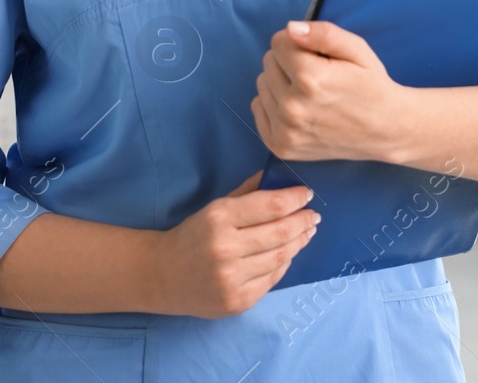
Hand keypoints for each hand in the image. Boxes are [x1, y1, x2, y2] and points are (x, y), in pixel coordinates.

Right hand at [150, 170, 318, 316]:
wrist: (163, 276)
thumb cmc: (193, 236)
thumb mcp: (215, 207)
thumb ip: (248, 192)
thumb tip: (280, 176)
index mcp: (219, 218)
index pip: (271, 205)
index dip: (295, 199)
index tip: (308, 195)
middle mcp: (226, 248)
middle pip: (281, 232)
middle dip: (303, 221)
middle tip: (314, 216)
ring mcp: (232, 278)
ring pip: (280, 257)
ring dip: (299, 242)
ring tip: (307, 232)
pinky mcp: (238, 301)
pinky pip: (272, 279)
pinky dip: (284, 264)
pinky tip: (287, 254)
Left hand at [251, 19, 407, 162]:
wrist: (385, 130)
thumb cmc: (371, 86)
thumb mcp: (357, 50)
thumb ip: (323, 34)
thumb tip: (290, 29)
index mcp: (311, 79)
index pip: (278, 42)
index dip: (299, 43)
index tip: (318, 55)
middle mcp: (294, 107)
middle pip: (268, 62)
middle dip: (289, 62)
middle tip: (318, 75)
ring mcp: (286, 130)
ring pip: (262, 84)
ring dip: (281, 83)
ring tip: (311, 93)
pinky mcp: (281, 146)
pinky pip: (258, 108)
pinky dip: (274, 104)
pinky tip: (300, 107)